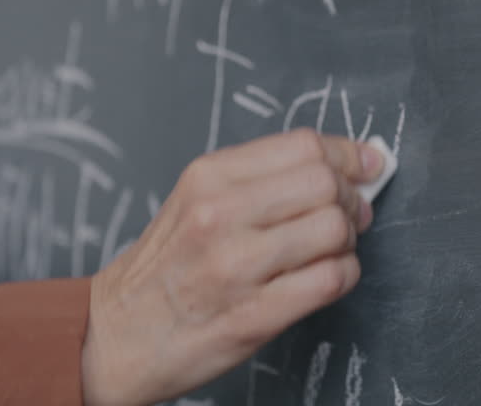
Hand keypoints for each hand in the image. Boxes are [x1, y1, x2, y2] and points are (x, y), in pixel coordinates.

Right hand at [81, 129, 383, 405]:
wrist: (116, 335)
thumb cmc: (165, 269)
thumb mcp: (196, 200)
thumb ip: (264, 179)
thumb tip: (349, 165)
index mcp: (208, 178)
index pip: (304, 146)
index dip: (347, 155)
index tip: (364, 166)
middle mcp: (219, 215)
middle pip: (325, 182)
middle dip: (350, 198)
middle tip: (349, 214)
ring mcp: (234, 267)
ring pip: (333, 229)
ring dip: (348, 241)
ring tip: (332, 250)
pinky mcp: (252, 315)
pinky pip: (329, 281)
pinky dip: (344, 276)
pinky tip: (327, 278)